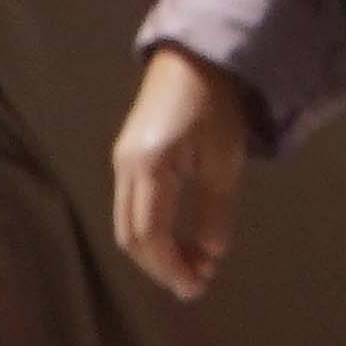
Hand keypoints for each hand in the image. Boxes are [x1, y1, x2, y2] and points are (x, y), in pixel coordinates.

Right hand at [109, 47, 254, 301]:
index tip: (196, 287)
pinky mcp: (127, 157)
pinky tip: (180, 238)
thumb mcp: (224, 162)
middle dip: (161, 267)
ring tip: (193, 265)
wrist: (194, 58)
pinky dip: (153, 231)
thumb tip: (211, 255)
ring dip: (157, 252)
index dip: (171, 268)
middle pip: (131, 237)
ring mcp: (122, 161)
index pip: (151, 236)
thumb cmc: (215, 106)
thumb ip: (216, 211)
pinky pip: (131, 207)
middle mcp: (126, 167)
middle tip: (195, 285)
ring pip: (128, 225)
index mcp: (150, 168)